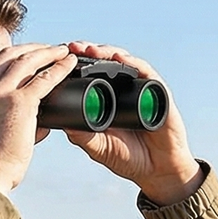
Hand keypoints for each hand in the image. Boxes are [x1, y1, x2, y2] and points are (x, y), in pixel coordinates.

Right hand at [0, 43, 76, 194]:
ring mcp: (0, 92)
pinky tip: (69, 64)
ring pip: (27, 60)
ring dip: (48, 52)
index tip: (24, 55)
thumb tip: (38, 123)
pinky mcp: (20, 102)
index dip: (9, 54)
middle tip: (48, 49)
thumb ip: (0, 118)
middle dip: (31, 48)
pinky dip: (59, 67)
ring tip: (62, 51)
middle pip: (9, 54)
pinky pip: (44, 78)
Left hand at [63, 43, 204, 205]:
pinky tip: (119, 58)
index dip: (75, 65)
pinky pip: (145, 71)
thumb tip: (61, 122)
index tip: (59, 59)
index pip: (90, 74)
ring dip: (105, 52)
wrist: (158, 171)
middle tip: (71, 47)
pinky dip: (132, 63)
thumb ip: (83, 136)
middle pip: (104, 62)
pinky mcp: (158, 91)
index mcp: (107, 99)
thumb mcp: (100, 148)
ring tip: (90, 50)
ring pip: (122, 61)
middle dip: (87, 52)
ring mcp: (140, 88)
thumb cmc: (129, 159)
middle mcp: (123, 90)